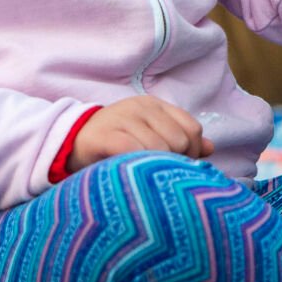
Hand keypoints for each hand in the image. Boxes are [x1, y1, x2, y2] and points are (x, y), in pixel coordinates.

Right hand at [65, 96, 213, 172]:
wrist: (70, 142)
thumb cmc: (115, 143)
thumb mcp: (148, 136)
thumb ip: (178, 141)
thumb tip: (210, 148)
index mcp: (155, 106)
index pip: (191, 128)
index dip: (191, 152)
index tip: (176, 166)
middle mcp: (141, 107)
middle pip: (179, 140)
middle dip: (173, 162)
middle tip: (157, 174)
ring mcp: (122, 118)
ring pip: (159, 148)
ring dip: (154, 168)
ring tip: (142, 176)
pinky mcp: (105, 135)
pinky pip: (134, 151)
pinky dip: (137, 166)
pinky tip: (131, 174)